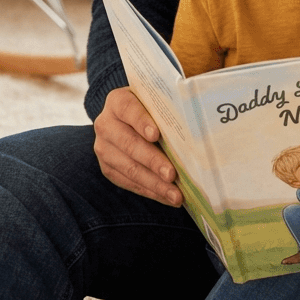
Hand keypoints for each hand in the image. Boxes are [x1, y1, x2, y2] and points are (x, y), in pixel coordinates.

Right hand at [93, 87, 181, 205]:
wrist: (130, 120)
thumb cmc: (152, 109)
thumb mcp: (157, 101)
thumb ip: (169, 108)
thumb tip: (195, 122)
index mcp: (118, 101)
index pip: (128, 109)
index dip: (142, 121)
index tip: (156, 134)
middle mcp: (105, 124)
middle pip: (129, 143)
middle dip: (152, 161)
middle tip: (172, 174)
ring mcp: (104, 148)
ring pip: (129, 168)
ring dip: (154, 183)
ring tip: (175, 195)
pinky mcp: (107, 167)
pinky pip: (128, 182)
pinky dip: (150, 191)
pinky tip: (167, 197)